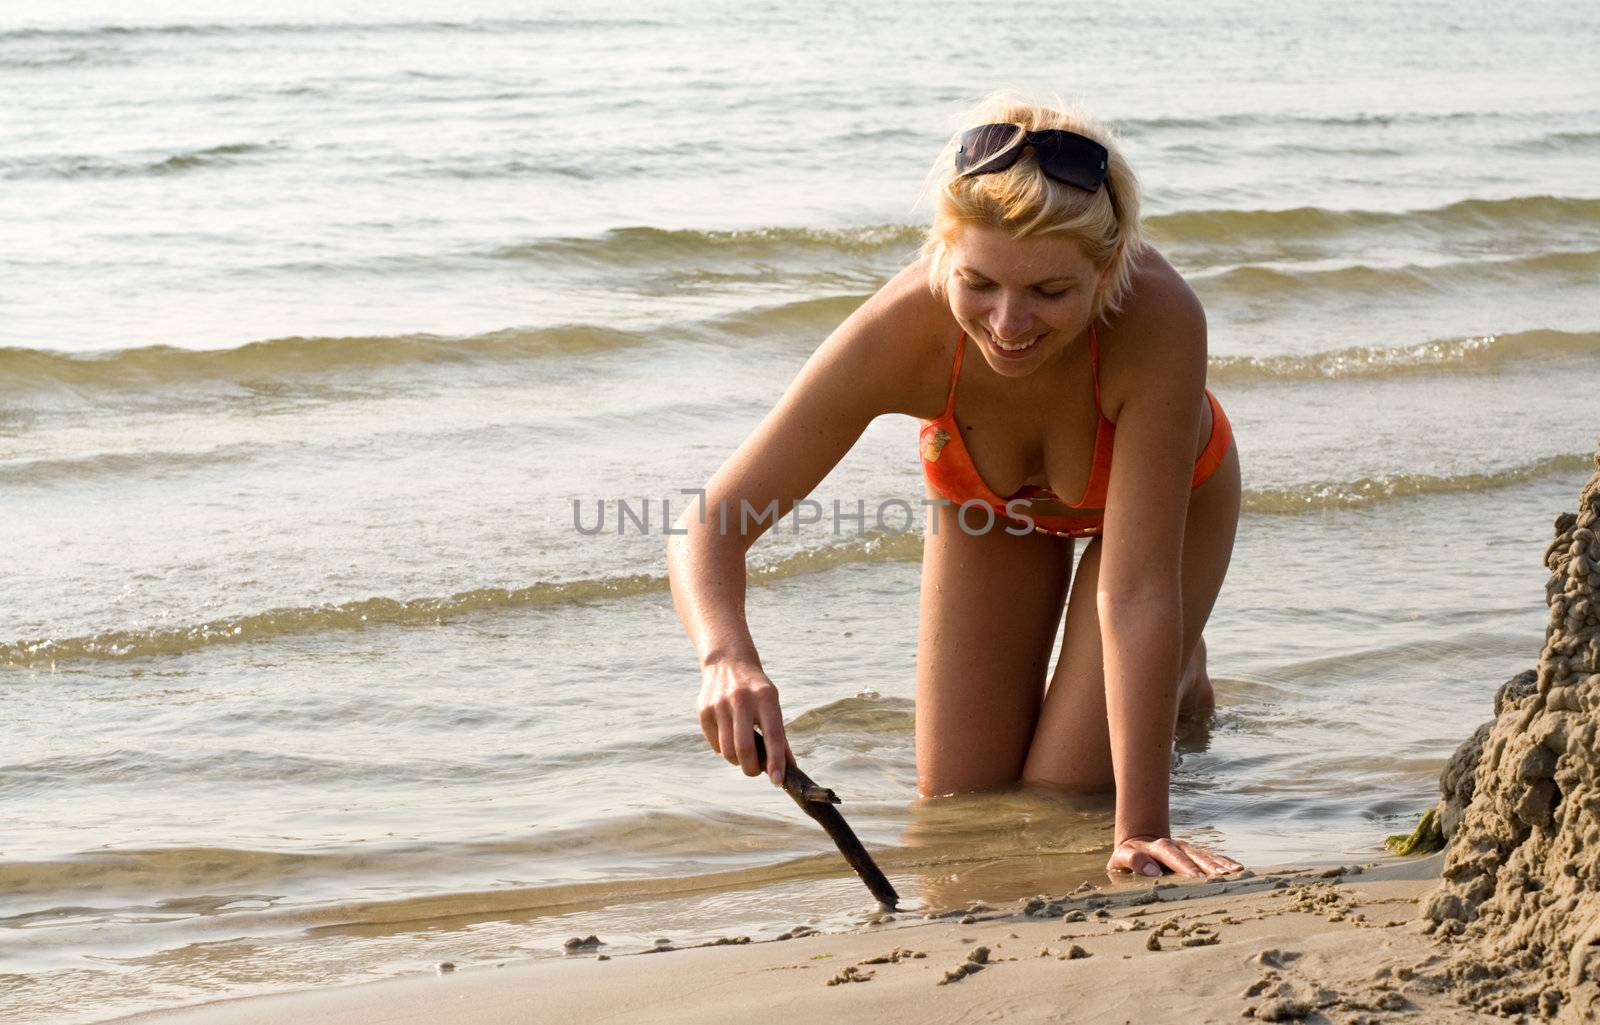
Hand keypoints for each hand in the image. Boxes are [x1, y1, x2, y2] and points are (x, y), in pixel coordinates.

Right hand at [697, 657, 790, 785]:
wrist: (727, 662)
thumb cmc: (757, 691)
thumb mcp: (773, 705)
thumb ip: (779, 736)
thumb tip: (787, 769)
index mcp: (765, 697)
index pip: (773, 735)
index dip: (775, 761)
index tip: (777, 780)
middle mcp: (741, 699)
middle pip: (744, 748)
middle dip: (751, 768)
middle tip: (755, 770)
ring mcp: (719, 704)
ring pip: (727, 751)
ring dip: (737, 761)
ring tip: (742, 752)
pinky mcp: (703, 711)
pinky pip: (714, 745)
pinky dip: (723, 749)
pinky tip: (728, 737)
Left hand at [1107, 834, 1242, 877]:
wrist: (1138, 842)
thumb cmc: (1128, 856)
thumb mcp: (1121, 858)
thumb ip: (1133, 861)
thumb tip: (1153, 871)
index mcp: (1157, 847)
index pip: (1171, 855)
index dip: (1184, 865)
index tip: (1196, 877)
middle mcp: (1177, 846)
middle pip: (1194, 855)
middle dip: (1208, 866)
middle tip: (1222, 877)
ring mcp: (1188, 850)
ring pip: (1206, 856)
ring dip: (1221, 864)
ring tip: (1236, 873)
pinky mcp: (1196, 855)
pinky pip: (1213, 857)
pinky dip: (1225, 862)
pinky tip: (1238, 869)